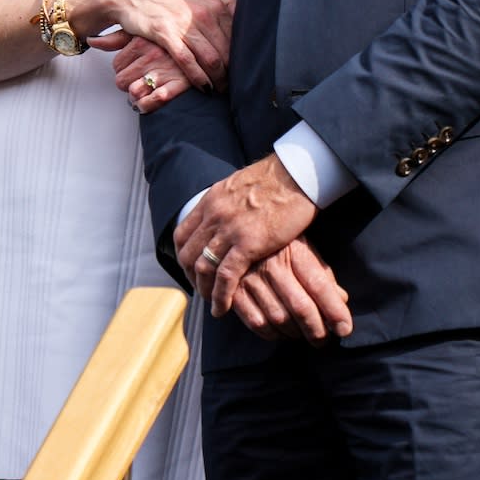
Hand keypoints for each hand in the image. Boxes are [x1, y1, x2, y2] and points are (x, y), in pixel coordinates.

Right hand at [73, 0, 234, 89]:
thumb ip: (220, 3)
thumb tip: (243, 15)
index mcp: (214, 0)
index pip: (240, 30)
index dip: (246, 49)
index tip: (249, 62)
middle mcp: (204, 11)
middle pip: (229, 48)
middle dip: (234, 69)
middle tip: (237, 82)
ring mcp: (185, 23)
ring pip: (212, 58)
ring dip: (219, 78)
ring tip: (222, 88)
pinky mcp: (166, 34)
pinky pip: (188, 62)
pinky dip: (199, 78)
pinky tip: (205, 88)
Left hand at [111, 36, 209, 112]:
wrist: (212, 29)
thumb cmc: (174, 31)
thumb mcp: (145, 28)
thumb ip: (117, 37)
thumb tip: (92, 41)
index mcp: (142, 39)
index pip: (117, 64)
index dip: (122, 71)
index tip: (130, 72)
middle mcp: (151, 53)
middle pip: (122, 80)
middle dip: (128, 85)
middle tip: (137, 84)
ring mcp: (165, 68)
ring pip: (135, 93)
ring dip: (137, 97)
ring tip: (144, 95)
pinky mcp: (181, 82)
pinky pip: (155, 100)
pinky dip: (148, 105)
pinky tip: (149, 104)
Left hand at [174, 153, 316, 316]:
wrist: (296, 172)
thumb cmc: (278, 178)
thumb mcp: (241, 185)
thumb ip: (229, 201)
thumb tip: (228, 211)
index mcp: (211, 199)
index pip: (182, 233)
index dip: (183, 255)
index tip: (191, 269)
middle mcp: (214, 214)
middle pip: (188, 253)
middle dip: (191, 277)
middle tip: (201, 290)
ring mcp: (229, 229)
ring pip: (203, 267)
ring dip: (204, 290)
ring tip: (212, 304)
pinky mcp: (248, 243)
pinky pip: (225, 276)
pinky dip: (220, 296)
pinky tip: (222, 308)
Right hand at [231, 238, 352, 343]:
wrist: (237, 229)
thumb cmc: (278, 242)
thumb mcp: (303, 247)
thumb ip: (322, 273)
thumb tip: (342, 299)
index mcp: (294, 251)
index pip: (319, 285)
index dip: (334, 311)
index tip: (345, 329)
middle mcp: (272, 265)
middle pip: (300, 307)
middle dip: (316, 330)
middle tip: (323, 339)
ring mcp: (251, 279)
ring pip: (279, 318)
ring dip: (295, 334)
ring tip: (303, 334)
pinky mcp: (233, 291)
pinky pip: (256, 322)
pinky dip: (272, 334)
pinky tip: (280, 332)